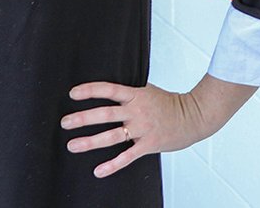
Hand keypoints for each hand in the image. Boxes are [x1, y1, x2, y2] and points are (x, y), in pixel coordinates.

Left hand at [60, 82, 211, 178]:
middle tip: (65, 122)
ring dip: (90, 141)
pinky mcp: (149, 144)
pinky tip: (98, 170)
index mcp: (135, 95)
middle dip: (82, 118)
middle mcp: (137, 111)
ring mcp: (142, 128)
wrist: (193, 116)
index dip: (90, 90)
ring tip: (73, 144)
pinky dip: (112, 165)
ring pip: (112, 136)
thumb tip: (109, 90)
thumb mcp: (147, 91)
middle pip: (105, 113)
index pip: (108, 89)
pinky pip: (128, 156)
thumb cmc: (169, 104)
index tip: (73, 94)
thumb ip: (129, 93)